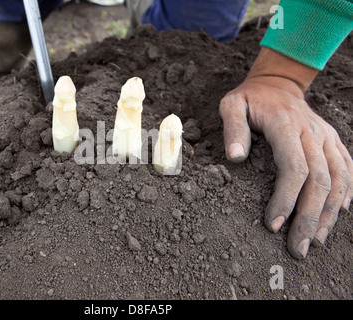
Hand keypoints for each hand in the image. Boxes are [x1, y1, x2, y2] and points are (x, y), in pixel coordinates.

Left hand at [219, 48, 351, 258]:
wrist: (278, 83)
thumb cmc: (251, 99)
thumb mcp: (232, 105)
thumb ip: (233, 128)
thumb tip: (235, 158)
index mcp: (287, 126)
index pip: (294, 168)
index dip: (287, 199)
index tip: (274, 225)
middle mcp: (313, 134)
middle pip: (321, 181)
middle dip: (310, 218)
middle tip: (299, 248)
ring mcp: (327, 138)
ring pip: (339, 179)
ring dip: (330, 213)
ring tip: (318, 241)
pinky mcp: (333, 142)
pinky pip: (348, 169)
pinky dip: (348, 193)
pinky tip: (339, 214)